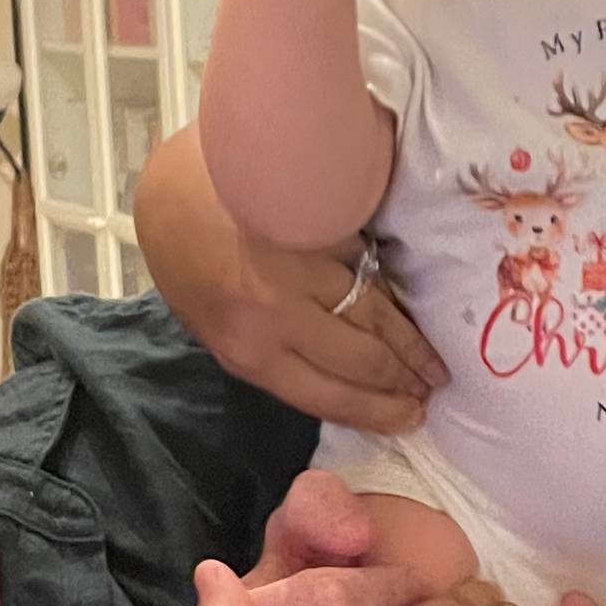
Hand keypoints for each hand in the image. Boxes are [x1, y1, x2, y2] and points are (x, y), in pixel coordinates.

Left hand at [137, 130, 445, 433]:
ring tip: (433, 362)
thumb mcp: (214, 327)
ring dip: (412, 341)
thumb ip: (270, 354)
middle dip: (405, 379)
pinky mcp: (322, 227)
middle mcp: (278, 315)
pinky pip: (370, 267)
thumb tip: (334, 379)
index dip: (379, 410)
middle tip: (432, 388)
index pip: (331, 395)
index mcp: (248, 349)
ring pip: (376, 314)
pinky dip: (392, 289)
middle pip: (364, 358)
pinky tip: (408, 309)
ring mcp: (304, 268)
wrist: (172, 187)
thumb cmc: (187, 261)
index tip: (410, 417)